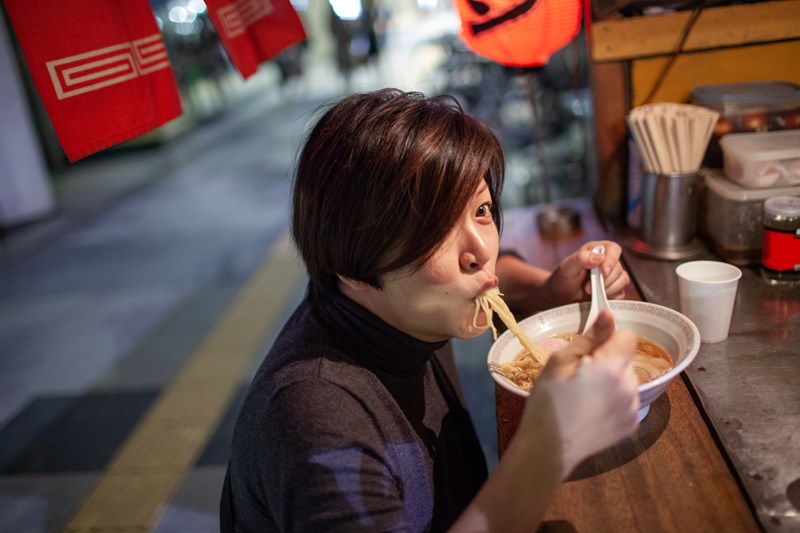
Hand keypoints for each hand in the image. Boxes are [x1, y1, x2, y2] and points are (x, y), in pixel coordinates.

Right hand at [521, 311, 639, 478]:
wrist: (550, 448)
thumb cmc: (548, 401)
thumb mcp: (559, 362)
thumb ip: (589, 337)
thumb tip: (609, 313)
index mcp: (612, 367)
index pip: (628, 336)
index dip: (608, 339)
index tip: (588, 352)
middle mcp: (630, 386)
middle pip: (627, 358)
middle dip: (608, 361)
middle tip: (580, 376)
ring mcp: (633, 407)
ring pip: (628, 379)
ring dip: (613, 381)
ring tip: (585, 395)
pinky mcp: (632, 424)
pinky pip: (628, 400)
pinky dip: (614, 400)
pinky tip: (593, 410)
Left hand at [546, 240, 629, 305]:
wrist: (560, 297)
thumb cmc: (563, 278)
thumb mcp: (567, 267)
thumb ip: (581, 258)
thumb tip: (600, 258)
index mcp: (597, 250)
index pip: (613, 249)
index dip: (611, 260)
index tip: (603, 272)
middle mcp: (607, 261)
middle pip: (618, 268)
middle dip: (604, 280)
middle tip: (587, 288)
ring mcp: (612, 276)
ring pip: (622, 280)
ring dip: (608, 289)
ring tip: (590, 292)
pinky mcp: (614, 290)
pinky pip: (620, 294)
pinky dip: (610, 297)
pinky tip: (597, 298)